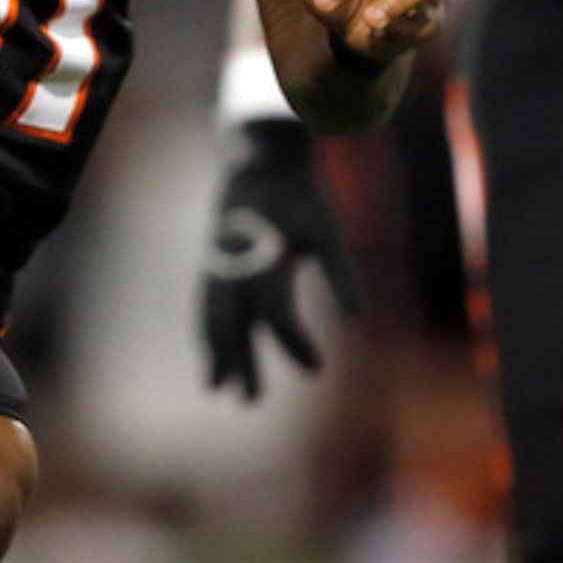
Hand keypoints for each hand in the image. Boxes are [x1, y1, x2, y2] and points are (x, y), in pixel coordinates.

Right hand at [199, 116, 358, 401]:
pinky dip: (206, 331)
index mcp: (265, 257)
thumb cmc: (301, 199)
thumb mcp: (327, 230)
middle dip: (241, 362)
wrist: (261, 161)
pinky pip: (205, 304)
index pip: (275, 312)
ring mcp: (218, 263)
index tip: (317, 369)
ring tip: (216, 388)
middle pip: (235, 323)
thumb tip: (357, 315)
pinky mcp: (212, 263)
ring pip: (212, 316)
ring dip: (215, 352)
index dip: (295, 342)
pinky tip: (210, 355)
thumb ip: (341, 271)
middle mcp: (236, 263)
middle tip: (249, 401)